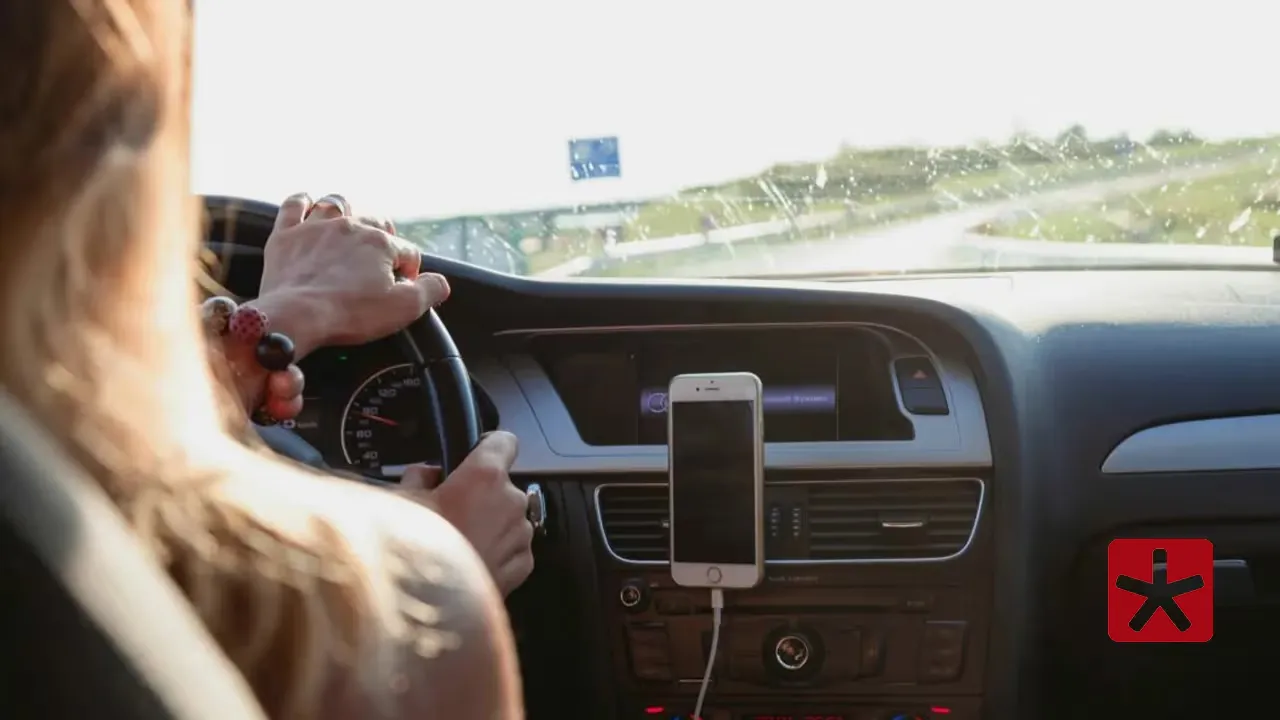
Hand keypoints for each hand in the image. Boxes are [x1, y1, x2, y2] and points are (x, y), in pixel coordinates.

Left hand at [255, 193, 450, 357]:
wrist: (296, 317)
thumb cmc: (350, 313)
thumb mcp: (404, 308)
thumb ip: (430, 290)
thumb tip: (440, 282)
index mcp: (381, 243)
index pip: (407, 251)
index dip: (409, 272)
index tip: (401, 289)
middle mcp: (350, 227)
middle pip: (376, 222)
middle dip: (383, 239)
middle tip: (378, 263)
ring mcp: (316, 227)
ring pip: (337, 205)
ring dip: (347, 213)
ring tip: (348, 229)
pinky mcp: (286, 235)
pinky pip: (294, 205)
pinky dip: (303, 202)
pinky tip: (307, 205)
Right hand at [396, 432, 533, 596]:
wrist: (427, 610)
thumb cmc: (413, 552)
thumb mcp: (401, 502)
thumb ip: (419, 476)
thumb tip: (427, 473)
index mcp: (485, 476)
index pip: (503, 441)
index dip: (487, 446)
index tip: (474, 454)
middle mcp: (511, 501)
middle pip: (502, 485)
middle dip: (480, 495)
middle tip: (449, 512)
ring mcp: (520, 535)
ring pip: (508, 518)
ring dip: (489, 524)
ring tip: (456, 543)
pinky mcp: (523, 565)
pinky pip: (512, 548)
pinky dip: (496, 551)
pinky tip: (468, 561)